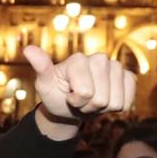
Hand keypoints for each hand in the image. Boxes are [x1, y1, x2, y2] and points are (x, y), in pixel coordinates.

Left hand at [23, 45, 137, 120]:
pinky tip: (106, 99)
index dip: (76, 101)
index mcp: (78, 59)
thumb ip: (41, 67)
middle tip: (79, 100)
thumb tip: (27, 49)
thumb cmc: (55, 94)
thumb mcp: (44, 84)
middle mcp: (100, 58)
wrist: (70, 106)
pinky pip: (128, 100)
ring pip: (115, 102)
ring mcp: (116, 67)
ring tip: (90, 100)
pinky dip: (116, 108)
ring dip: (101, 108)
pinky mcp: (129, 77)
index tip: (68, 95)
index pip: (85, 92)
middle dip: (88, 106)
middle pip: (100, 99)